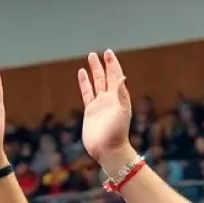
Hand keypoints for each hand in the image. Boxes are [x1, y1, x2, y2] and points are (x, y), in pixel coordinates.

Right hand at [78, 50, 133, 167]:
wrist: (107, 149)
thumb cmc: (116, 132)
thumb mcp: (121, 111)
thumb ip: (120, 94)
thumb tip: (121, 77)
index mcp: (119, 96)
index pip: (115, 76)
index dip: (112, 64)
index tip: (108, 53)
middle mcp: (109, 98)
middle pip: (105, 77)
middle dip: (102, 65)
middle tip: (98, 53)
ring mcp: (99, 104)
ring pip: (95, 83)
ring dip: (93, 71)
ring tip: (90, 59)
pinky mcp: (90, 111)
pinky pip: (86, 94)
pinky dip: (84, 84)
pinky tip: (81, 75)